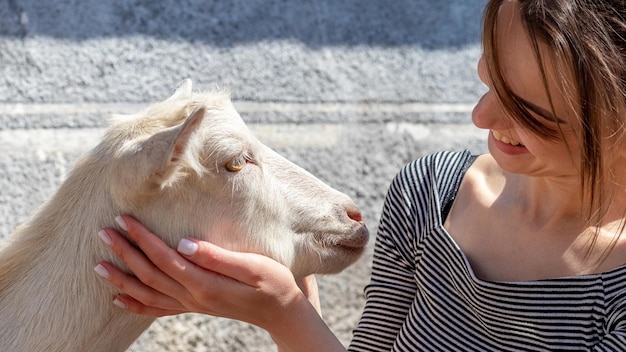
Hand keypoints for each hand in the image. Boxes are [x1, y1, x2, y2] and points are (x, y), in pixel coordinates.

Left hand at [95, 215, 310, 328]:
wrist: (281, 310)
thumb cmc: (271, 281)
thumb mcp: (251, 265)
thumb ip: (216, 256)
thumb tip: (183, 243)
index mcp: (204, 282)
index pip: (164, 257)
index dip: (142, 238)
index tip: (123, 219)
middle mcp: (193, 296)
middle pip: (149, 274)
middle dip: (124, 252)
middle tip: (102, 232)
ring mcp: (192, 304)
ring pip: (148, 293)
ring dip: (122, 279)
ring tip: (97, 266)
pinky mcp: (195, 306)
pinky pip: (158, 310)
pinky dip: (136, 305)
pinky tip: (119, 299)